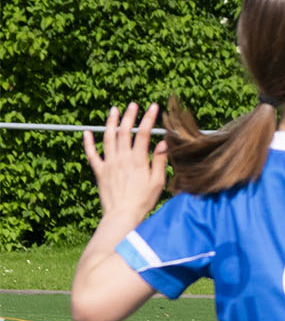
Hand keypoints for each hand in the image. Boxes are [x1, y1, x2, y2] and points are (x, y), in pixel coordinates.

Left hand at [82, 102, 167, 226]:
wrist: (122, 215)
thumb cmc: (144, 201)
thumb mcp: (158, 182)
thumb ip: (159, 161)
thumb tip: (163, 143)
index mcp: (138, 160)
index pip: (143, 133)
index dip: (149, 118)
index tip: (154, 107)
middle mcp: (122, 158)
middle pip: (124, 131)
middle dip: (129, 115)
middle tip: (133, 104)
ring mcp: (108, 164)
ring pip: (107, 138)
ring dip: (110, 122)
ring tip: (113, 110)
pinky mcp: (99, 171)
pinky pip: (91, 154)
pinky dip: (88, 142)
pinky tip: (86, 132)